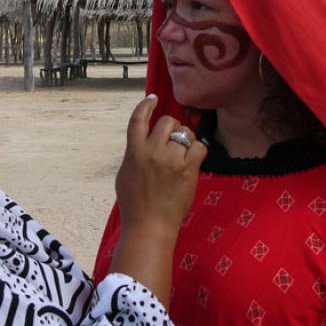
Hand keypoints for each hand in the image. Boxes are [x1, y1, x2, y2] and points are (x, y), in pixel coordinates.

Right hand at [116, 94, 204, 239]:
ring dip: (186, 139)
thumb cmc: (134, 205)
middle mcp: (151, 151)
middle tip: (173, 140)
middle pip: (167, 121)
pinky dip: (197, 151)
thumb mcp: (125, 174)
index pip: (138, 119)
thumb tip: (144, 142)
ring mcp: (170, 160)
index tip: (153, 99)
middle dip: (172, 127)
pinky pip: (199, 147)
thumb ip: (134, 154)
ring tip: (183, 153)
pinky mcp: (187, 170)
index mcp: (133, 152)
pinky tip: (193, 160)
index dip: (146, 105)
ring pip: (185, 133)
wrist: (149, 226)